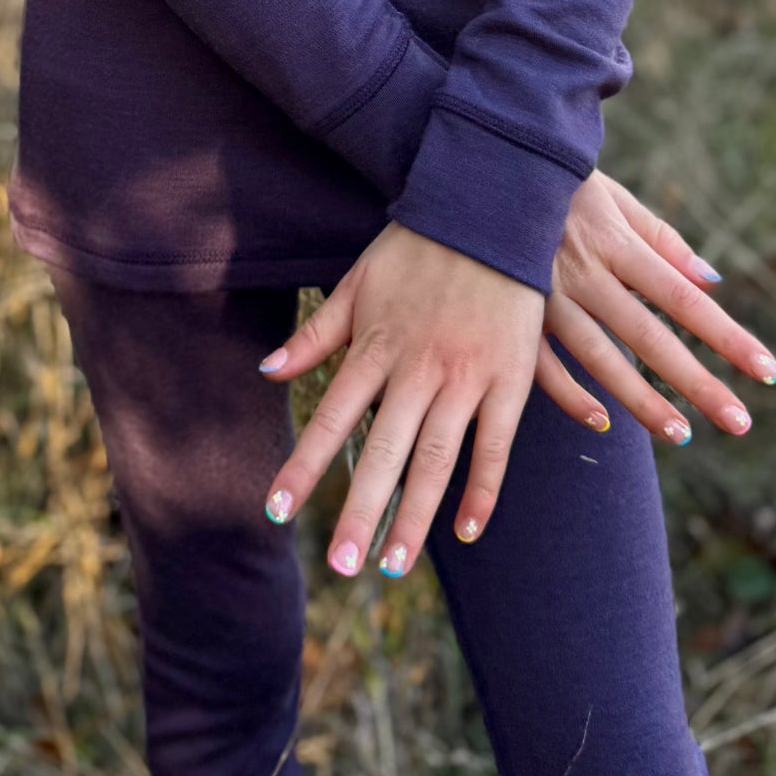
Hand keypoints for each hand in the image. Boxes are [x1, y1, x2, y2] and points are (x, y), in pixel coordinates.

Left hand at [255, 222, 543, 577]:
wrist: (490, 210)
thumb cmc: (417, 247)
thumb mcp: (356, 281)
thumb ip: (316, 334)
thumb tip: (266, 370)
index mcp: (375, 346)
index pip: (332, 418)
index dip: (304, 466)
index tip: (277, 511)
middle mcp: (418, 368)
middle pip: (383, 451)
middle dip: (360, 511)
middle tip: (341, 566)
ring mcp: (466, 375)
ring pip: (436, 457)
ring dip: (414, 514)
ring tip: (392, 565)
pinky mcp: (509, 377)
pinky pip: (496, 445)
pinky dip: (483, 490)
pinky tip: (468, 532)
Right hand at [533, 169, 775, 445]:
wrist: (478, 170)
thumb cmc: (557, 183)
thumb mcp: (613, 197)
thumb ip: (662, 238)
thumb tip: (713, 281)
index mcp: (613, 241)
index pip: (682, 297)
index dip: (726, 335)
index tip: (767, 370)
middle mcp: (583, 271)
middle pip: (648, 335)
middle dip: (696, 382)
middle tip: (739, 422)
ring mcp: (543, 295)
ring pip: (598, 356)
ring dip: (640, 400)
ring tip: (680, 434)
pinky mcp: (509, 312)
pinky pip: (540, 363)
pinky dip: (569, 394)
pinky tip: (601, 422)